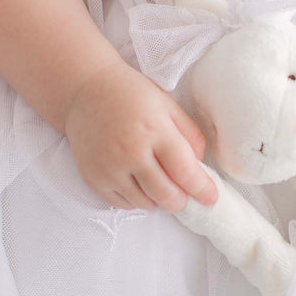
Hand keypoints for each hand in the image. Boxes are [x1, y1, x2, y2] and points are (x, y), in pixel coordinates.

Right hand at [63, 60, 217, 211]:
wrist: (85, 92)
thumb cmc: (131, 96)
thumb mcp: (168, 106)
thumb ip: (190, 135)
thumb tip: (201, 167)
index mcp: (155, 130)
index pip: (185, 171)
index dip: (202, 189)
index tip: (211, 198)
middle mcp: (131, 152)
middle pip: (166, 194)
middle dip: (182, 201)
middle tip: (186, 196)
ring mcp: (110, 167)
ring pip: (145, 203)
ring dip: (159, 201)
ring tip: (161, 185)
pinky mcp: (94, 178)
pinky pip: (123, 204)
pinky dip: (137, 200)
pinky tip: (140, 184)